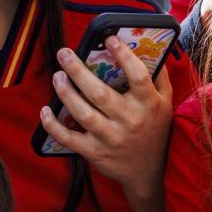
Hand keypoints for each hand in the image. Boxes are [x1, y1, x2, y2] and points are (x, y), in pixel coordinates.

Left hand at [37, 37, 174, 196]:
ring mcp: (111, 138)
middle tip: (64, 54)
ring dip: (66, 93)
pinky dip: (54, 126)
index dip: (124, 56)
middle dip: (78, 71)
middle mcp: (130, 120)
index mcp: (149, 105)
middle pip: (100, 93)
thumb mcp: (166, 104)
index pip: (138, 76)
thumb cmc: (155, 131)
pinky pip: (69, 139)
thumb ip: (159, 78)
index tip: (109, 39)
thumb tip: (150, 49)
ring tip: (57, 76)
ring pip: (83, 113)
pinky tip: (45, 110)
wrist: (148, 172)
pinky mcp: (95, 153)